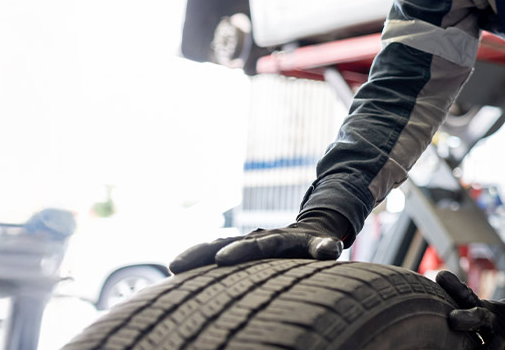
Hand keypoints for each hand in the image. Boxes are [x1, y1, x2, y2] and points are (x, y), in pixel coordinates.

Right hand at [168, 210, 348, 273]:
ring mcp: (245, 242)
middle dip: (207, 252)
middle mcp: (258, 237)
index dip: (242, 250)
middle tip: (182, 265)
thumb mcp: (324, 244)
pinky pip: (213, 251)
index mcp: (280, 238)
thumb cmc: (317, 245)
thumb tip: (330, 248)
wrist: (310, 230)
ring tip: (173, 267)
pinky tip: (176, 273)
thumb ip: (325, 247)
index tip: (223, 259)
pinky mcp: (237, 249)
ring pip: (216, 245)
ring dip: (195, 255)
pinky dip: (197, 259)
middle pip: (229, 242)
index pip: (261, 244)